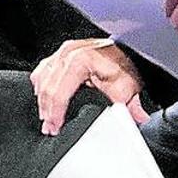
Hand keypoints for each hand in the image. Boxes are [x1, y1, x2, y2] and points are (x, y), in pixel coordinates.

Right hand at [30, 37, 146, 135]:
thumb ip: (127, 107)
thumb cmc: (124, 65)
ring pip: (41, 78)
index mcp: (80, 60)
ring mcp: (62, 51)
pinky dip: (41, 86)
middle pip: (47, 87)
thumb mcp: (127, 87)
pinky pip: (42, 70)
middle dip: (46, 111)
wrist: (127, 48)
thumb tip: (135, 120)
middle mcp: (68, 52)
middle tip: (49, 129)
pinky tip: (44, 99)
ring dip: (42, 100)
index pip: (59, 92)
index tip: (56, 128)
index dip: (56, 113)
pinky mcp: (61, 53)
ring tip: (46, 118)